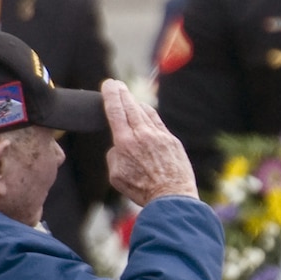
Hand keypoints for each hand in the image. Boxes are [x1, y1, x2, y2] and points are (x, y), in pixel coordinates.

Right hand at [103, 80, 197, 206]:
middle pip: (130, 107)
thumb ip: (115, 156)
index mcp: (125, 142)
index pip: (115, 111)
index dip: (111, 95)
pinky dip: (149, 114)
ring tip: (129, 97)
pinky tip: (145, 111)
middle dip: (122, 93)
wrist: (172, 196)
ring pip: (145, 113)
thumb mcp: (116, 175)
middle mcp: (143, 134)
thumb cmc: (141, 189)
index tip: (108, 84)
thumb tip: (120, 146)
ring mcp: (159, 136)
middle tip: (116, 84)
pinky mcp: (172, 140)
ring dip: (135, 102)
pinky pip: (158, 122)